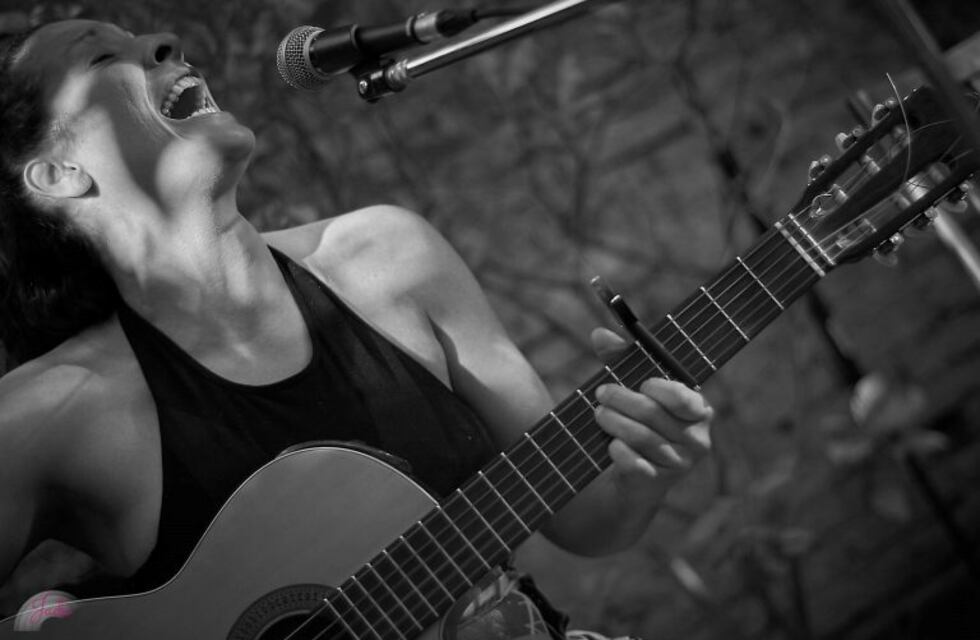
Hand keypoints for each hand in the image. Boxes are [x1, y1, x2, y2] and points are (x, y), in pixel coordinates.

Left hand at [591, 327, 712, 496]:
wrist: (637, 478)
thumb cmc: (640, 420)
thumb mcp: (635, 387)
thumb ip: (621, 358)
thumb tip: (599, 334)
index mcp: (699, 410)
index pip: (682, 397)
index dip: (659, 388)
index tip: (641, 383)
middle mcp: (697, 438)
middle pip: (653, 414)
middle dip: (621, 400)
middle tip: (601, 393)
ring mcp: (680, 463)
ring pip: (641, 437)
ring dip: (614, 423)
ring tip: (598, 414)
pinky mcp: (661, 483)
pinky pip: (635, 465)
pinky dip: (619, 452)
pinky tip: (610, 445)